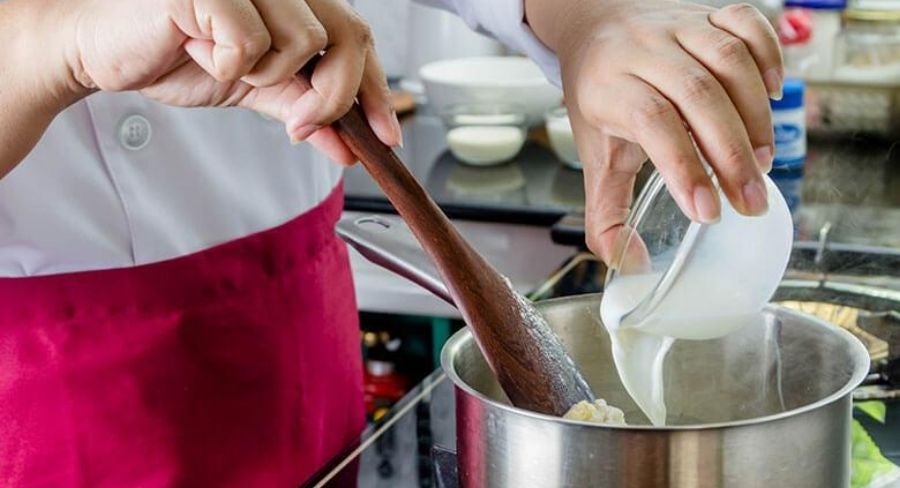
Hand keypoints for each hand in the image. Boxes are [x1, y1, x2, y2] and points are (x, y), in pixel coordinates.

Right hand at [64, 0, 400, 163]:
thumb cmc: (171, 53)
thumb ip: (304, 109)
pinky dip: (226, 63)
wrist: (103, 50)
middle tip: (302, 124)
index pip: (357, 35)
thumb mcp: (255, 88)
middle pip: (347, 35)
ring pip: (302, 42)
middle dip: (334, 96)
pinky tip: (196, 49)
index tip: (385, 134)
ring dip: (265, 75)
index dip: (375, 88)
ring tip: (221, 62)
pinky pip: (250, 42)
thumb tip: (349, 145)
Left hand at [526, 0, 781, 261]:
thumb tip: (628, 264)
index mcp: (608, 87)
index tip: (708, 212)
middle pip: (697, 96)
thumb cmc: (600, 96)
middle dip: (732, 155)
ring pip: (727, 61)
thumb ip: (606, 213)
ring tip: (762, 162)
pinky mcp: (708, 13)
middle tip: (750, 200)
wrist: (595, 26)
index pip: (652, 122)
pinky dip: (768, 56)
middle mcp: (643, 50)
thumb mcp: (593, 154)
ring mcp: (678, 26)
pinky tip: (773, 95)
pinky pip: (747, 23)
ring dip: (755, 115)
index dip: (684, 168)